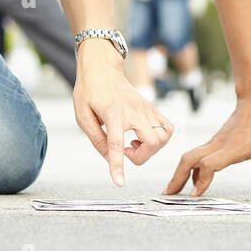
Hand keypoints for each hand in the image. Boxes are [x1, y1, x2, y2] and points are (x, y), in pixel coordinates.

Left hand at [72, 39, 174, 185]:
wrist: (102, 68)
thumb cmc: (89, 90)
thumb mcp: (82, 115)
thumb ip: (96, 138)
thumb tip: (108, 158)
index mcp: (112, 114)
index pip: (115, 145)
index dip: (117, 166)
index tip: (119, 183)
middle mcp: (134, 111)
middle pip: (152, 143)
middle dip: (141, 156)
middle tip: (126, 150)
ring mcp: (146, 108)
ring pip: (164, 137)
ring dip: (151, 148)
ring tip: (135, 143)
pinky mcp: (151, 107)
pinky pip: (168, 128)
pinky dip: (161, 138)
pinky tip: (145, 136)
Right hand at [165, 81, 250, 195]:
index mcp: (235, 148)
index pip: (210, 164)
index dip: (201, 180)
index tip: (194, 196)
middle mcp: (220, 145)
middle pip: (189, 160)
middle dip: (177, 178)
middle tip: (169, 196)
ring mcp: (215, 141)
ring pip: (190, 156)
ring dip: (180, 173)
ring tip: (173, 190)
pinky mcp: (215, 140)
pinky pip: (198, 155)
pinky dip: (191, 168)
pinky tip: (193, 180)